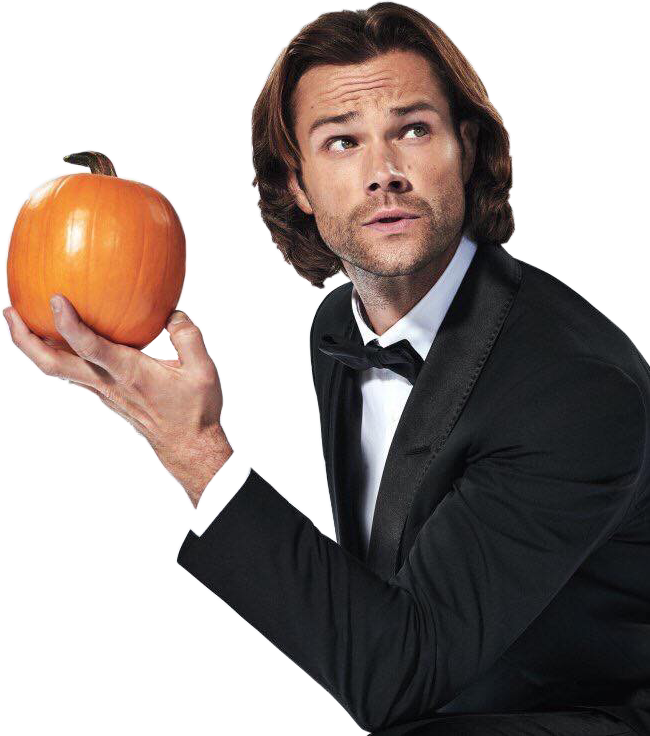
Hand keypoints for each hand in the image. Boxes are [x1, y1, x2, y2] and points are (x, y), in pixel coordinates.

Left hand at [2, 295, 233, 508]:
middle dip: (24, 339)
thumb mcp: (202, 370)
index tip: (55, 299)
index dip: (69, 325)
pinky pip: (72, 373)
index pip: (91, 348)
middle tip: (8, 310)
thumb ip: (187, 335)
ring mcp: (102, 392)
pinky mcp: (105, 395)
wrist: (188, 446)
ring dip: (33, 346)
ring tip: (20, 319)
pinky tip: (60, 339)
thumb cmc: (195, 410)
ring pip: (56, 370)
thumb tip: (171, 311)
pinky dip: (56, 353)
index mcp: (129, 373)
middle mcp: (107, 383)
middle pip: (52, 365)